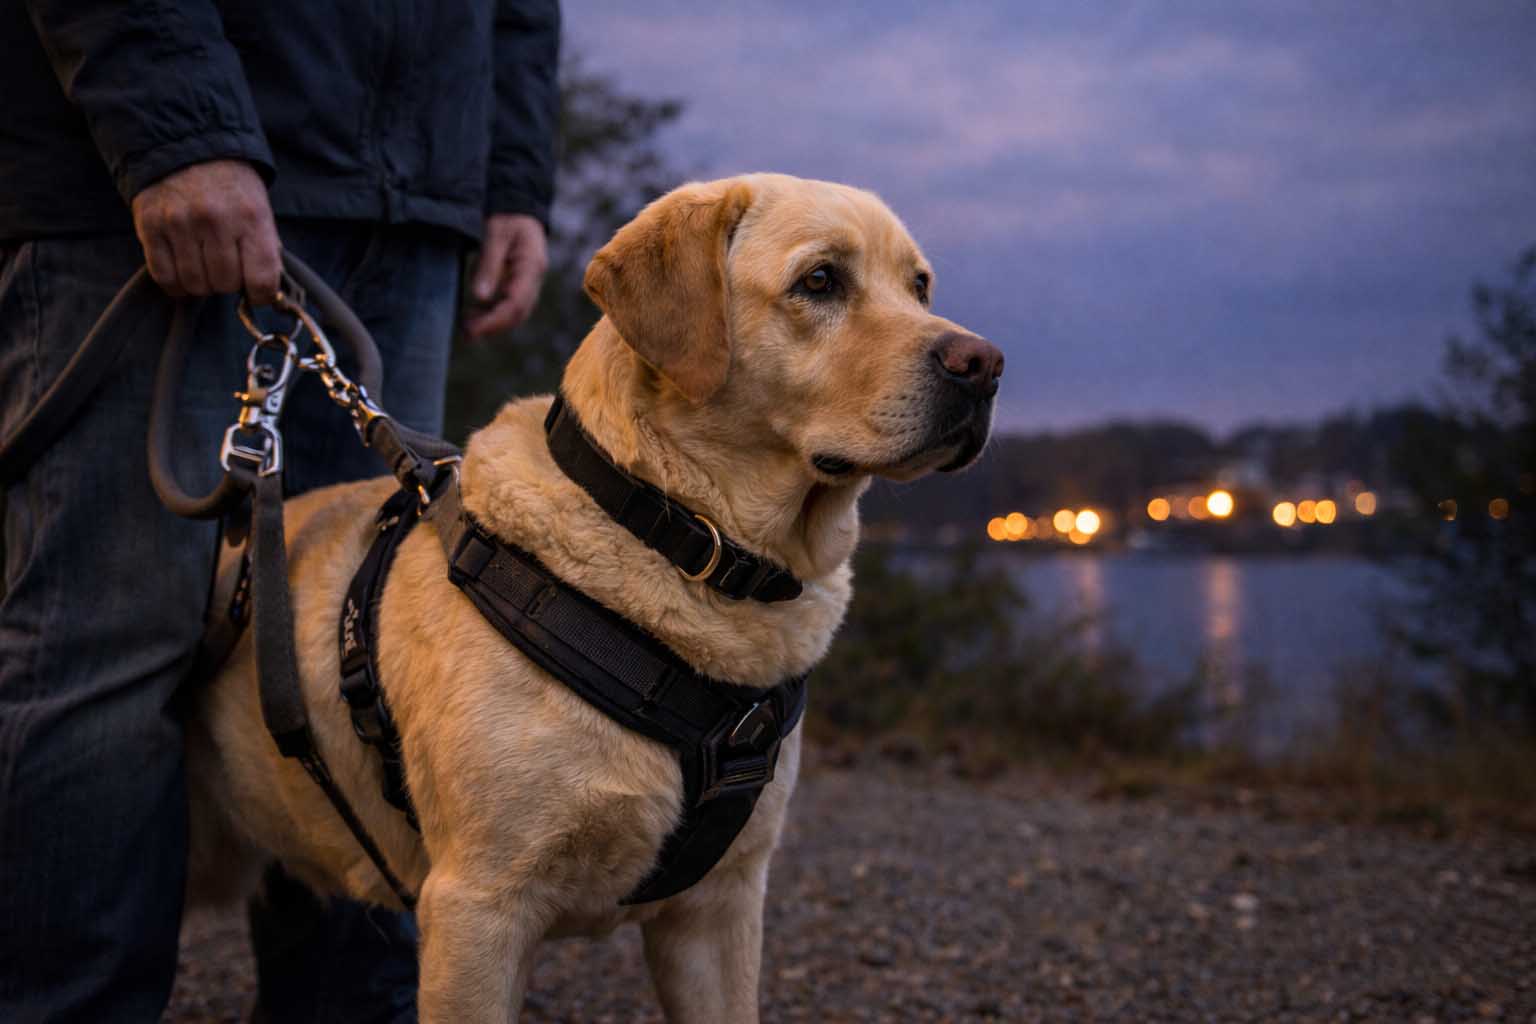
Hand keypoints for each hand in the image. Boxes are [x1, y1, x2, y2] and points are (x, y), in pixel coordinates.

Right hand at [131, 159, 280, 303]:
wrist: (186, 149)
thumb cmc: (231, 188)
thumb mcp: (260, 210)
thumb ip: (264, 250)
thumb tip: (267, 294)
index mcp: (251, 217)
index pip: (261, 280)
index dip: (262, 296)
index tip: (257, 292)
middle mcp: (215, 220)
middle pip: (225, 285)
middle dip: (229, 284)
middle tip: (227, 267)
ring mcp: (180, 223)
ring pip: (194, 285)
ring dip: (202, 284)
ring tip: (205, 265)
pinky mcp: (151, 226)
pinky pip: (164, 277)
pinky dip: (176, 283)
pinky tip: (184, 270)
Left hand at [467, 213, 547, 337]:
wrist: (519, 210)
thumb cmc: (507, 219)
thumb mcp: (495, 235)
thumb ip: (488, 265)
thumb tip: (480, 297)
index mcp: (531, 267)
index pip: (517, 303)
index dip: (495, 320)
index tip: (473, 328)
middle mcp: (534, 280)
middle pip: (518, 314)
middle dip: (493, 327)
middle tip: (466, 333)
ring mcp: (529, 284)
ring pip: (515, 314)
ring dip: (492, 323)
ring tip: (466, 326)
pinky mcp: (520, 285)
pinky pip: (509, 306)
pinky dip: (492, 315)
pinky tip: (474, 314)